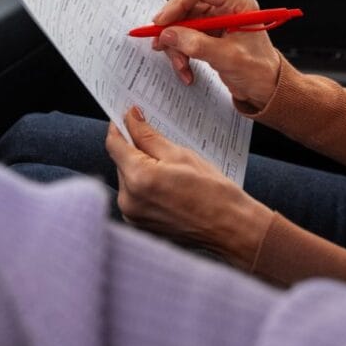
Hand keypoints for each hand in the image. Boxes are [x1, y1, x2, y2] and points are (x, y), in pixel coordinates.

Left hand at [105, 106, 271, 269]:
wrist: (231, 229)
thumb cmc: (213, 192)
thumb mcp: (181, 154)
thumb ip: (149, 136)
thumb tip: (131, 118)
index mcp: (138, 179)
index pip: (114, 144)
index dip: (120, 126)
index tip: (128, 116)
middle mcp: (129, 200)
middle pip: (120, 162)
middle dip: (135, 149)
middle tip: (159, 142)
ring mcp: (132, 215)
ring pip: (127, 179)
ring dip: (140, 168)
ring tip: (170, 169)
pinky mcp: (139, 225)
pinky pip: (134, 196)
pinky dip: (145, 186)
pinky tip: (168, 185)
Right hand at [152, 0, 280, 110]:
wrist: (265, 88)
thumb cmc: (260, 71)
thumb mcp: (229, 58)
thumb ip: (198, 45)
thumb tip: (169, 34)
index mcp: (237, 3)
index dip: (179, 1)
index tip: (164, 21)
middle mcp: (224, 8)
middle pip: (186, 4)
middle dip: (173, 27)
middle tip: (162, 42)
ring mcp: (214, 21)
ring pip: (181, 23)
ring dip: (175, 45)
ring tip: (181, 64)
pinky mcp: (207, 35)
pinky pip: (183, 38)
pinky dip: (180, 53)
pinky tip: (185, 68)